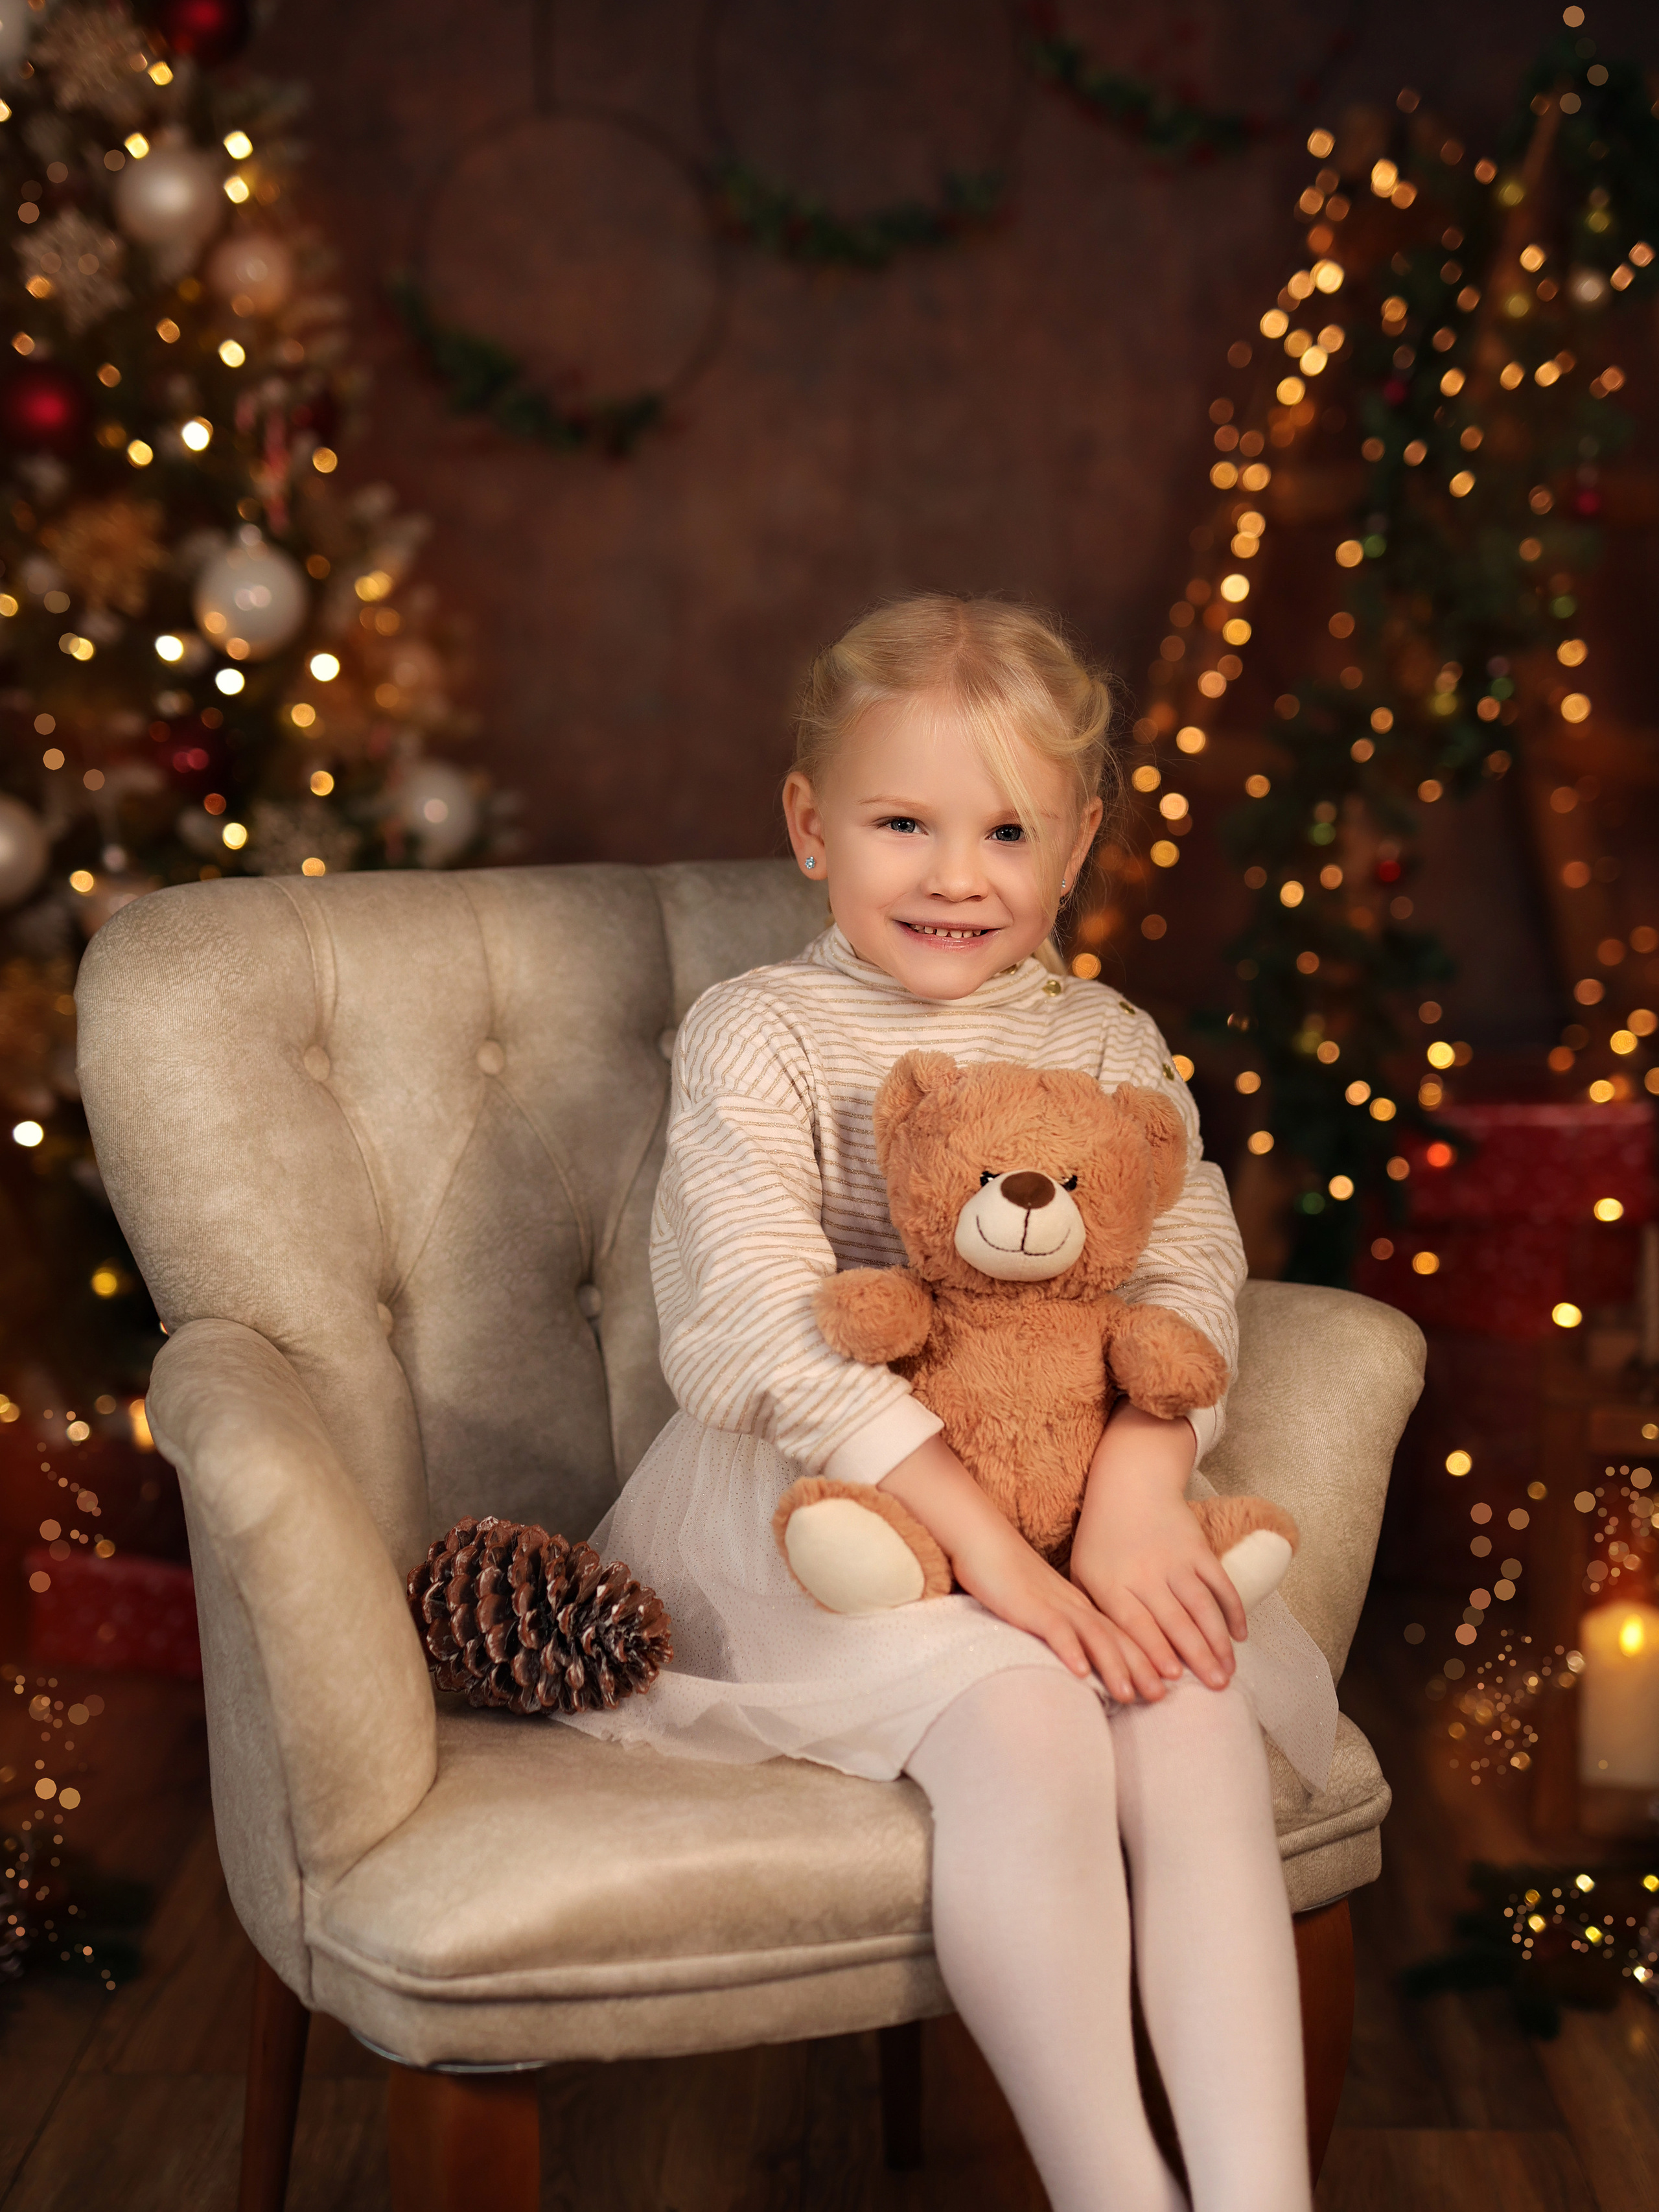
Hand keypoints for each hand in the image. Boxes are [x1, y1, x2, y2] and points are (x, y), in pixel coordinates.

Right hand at [878, 1435, 1168, 1701]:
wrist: (982, 1540)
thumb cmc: (1009, 1576)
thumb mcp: (1044, 1605)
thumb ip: (1064, 1627)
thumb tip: (1081, 1659)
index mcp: (1081, 1605)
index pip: (1121, 1634)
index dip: (1145, 1659)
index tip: (1166, 1686)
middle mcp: (1075, 1604)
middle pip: (1116, 1637)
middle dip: (1141, 1668)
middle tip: (1162, 1697)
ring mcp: (1054, 1603)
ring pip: (1093, 1635)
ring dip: (1114, 1665)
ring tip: (1128, 1694)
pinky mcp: (1029, 1605)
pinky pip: (1054, 1628)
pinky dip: (1070, 1649)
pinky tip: (1080, 1672)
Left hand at [1069, 1403, 1246, 1692]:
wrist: (1129, 1484)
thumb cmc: (1100, 1538)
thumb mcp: (1082, 1573)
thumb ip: (1091, 1613)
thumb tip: (1098, 1662)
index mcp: (1112, 1583)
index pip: (1135, 1624)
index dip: (1155, 1652)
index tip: (1172, 1681)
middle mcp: (1145, 1573)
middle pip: (1174, 1622)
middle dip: (1196, 1658)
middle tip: (1215, 1688)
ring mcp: (1175, 1560)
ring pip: (1201, 1606)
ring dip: (1218, 1642)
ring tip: (1229, 1672)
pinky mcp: (1198, 1549)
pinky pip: (1220, 1583)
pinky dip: (1233, 1609)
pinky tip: (1240, 1635)